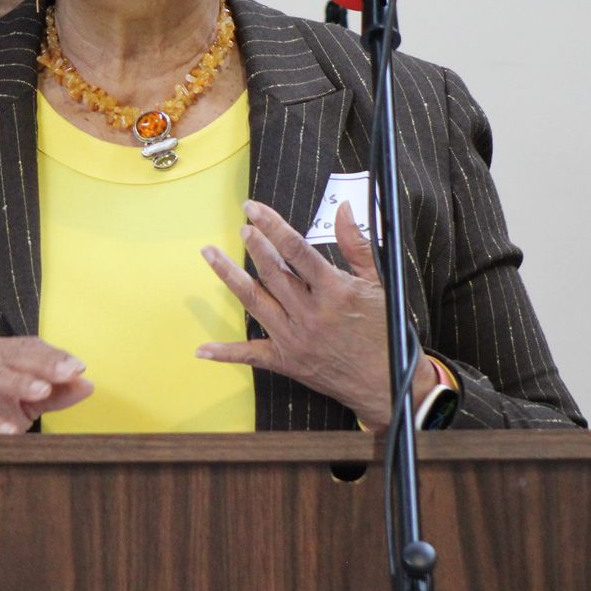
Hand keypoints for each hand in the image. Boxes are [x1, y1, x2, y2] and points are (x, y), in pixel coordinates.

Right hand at [0, 336, 92, 434]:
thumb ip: (56, 392)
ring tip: (41, 391)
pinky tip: (10, 430)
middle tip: (66, 374)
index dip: (52, 355)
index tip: (78, 367)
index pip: (26, 346)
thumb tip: (87, 385)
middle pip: (9, 356)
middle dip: (40, 364)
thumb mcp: (26, 400)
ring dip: (16, 383)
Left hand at [196, 199, 433, 427]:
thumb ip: (356, 244)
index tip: (254, 209)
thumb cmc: (384, 330)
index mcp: (334, 291)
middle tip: (241, 227)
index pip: (295, 249)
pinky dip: (226, 352)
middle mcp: (310, 314)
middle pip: (271, 272)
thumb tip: (345, 208)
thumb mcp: (378, 283)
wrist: (387, 381)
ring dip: (229, 276)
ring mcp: (295, 339)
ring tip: (210, 254)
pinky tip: (203, 349)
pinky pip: (252, 355)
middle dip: (253, 245)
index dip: (272, 225)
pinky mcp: (287, 362)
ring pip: (254, 301)